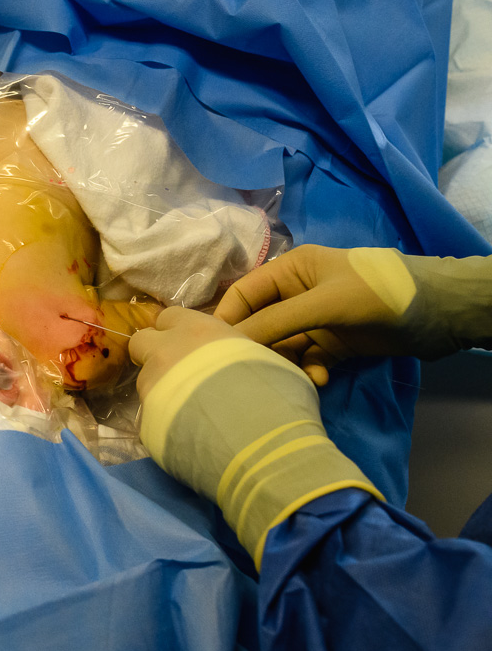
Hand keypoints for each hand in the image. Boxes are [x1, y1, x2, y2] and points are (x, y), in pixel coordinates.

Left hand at [128, 305, 379, 569]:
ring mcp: (151, 388)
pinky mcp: (146, 424)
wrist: (258, 441)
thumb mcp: (268, 360)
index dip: (176, 330)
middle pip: (140, 342)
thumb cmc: (274, 392)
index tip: (187, 344)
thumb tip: (238, 362)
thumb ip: (239, 354)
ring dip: (161, 391)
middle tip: (175, 372)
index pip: (169, 316)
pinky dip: (165, 423)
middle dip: (152, 353)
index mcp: (195, 330)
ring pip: (145, 382)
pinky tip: (186, 436)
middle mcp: (165, 353)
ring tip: (188, 411)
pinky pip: (152, 418)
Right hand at [213, 244, 415, 385]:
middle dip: (256, 348)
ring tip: (292, 379)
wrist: (438, 311)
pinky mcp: (333, 344)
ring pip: (282, 347)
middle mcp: (298, 294)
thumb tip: (231, 342)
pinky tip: (319, 379)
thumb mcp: (323, 303)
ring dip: (285, 365)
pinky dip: (308, 372)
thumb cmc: (376, 293)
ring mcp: (316, 321)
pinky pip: (306, 361)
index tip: (214, 351)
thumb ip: (276, 322)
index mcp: (290, 271)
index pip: (243, 295)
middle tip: (250, 373)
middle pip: (260, 324)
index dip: (227, 320)